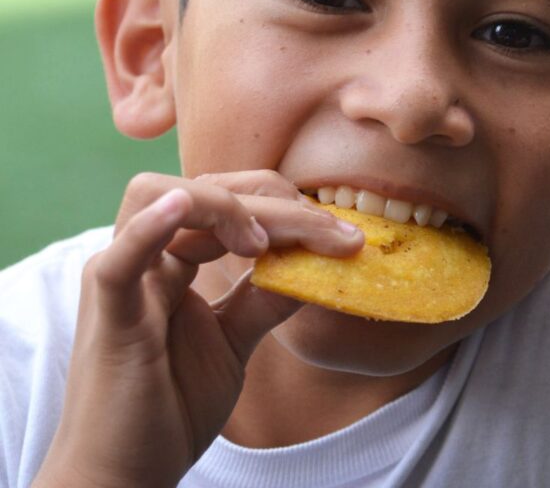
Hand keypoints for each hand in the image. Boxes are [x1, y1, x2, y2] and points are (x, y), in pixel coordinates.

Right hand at [33, 171, 362, 487]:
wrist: (127, 478)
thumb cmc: (174, 405)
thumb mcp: (236, 340)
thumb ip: (267, 295)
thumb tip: (318, 260)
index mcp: (172, 258)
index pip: (228, 200)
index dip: (286, 207)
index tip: (342, 235)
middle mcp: (144, 256)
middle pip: (205, 190)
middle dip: (275, 204)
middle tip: (331, 234)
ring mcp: (122, 280)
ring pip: (160, 197)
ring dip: (224, 206)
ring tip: (263, 244)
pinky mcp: (109, 316)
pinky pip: (121, 260)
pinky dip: (149, 227)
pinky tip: (180, 207)